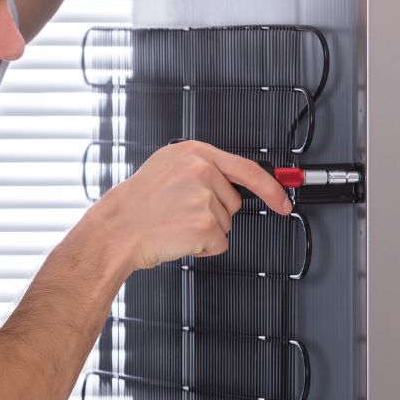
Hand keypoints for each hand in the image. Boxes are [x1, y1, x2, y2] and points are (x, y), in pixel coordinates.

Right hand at [83, 140, 293, 273]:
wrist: (116, 229)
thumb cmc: (137, 204)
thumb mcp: (168, 168)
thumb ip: (201, 168)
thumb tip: (235, 181)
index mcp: (195, 152)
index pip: (248, 168)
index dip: (271, 188)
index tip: (283, 201)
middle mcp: (202, 170)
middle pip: (234, 202)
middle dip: (214, 212)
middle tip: (181, 212)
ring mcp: (205, 197)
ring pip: (226, 224)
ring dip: (205, 230)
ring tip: (175, 222)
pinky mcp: (205, 225)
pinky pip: (220, 243)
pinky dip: (203, 248)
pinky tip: (179, 237)